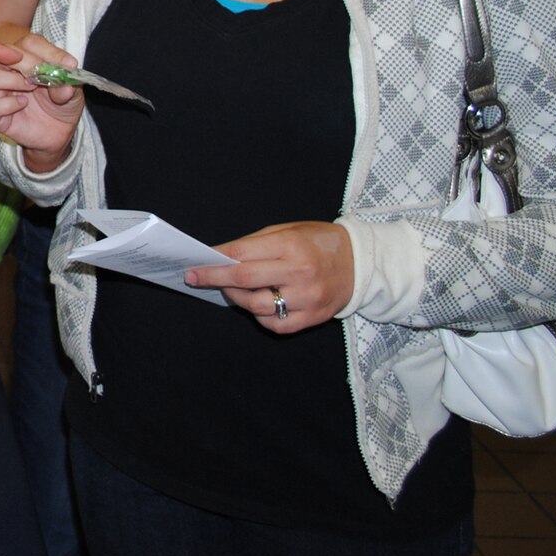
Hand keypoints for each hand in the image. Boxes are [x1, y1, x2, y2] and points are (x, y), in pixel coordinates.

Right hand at [0, 32, 83, 168]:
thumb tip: (66, 76)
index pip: (29, 42)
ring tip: (29, 88)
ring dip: (8, 80)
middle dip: (26, 63)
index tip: (69, 65)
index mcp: (26, 58)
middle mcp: (6, 70)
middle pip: (2, 54)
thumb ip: (68, 83)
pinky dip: (6, 104)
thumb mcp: (73, 93)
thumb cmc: (62, 105)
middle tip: (44, 77)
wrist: (59, 133)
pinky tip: (22, 105)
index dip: (48, 51)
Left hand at [186, 221, 353, 332]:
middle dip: (214, 279)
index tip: (195, 264)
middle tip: (195, 278)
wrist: (360, 263)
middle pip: (244, 279)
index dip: (215, 260)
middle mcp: (299, 273)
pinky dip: (259, 316)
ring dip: (235, 297)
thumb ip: (254, 244)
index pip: (242, 254)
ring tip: (230, 289)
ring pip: (256, 306)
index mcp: (291, 246)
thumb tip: (219, 256)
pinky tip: (257, 304)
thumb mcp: (288, 231)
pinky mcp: (313, 318)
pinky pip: (275, 325)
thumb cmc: (318, 242)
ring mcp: (307, 299)